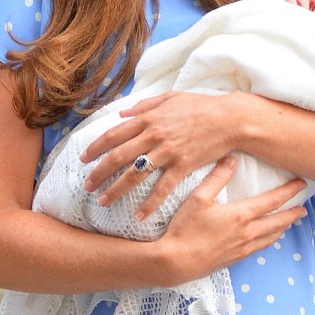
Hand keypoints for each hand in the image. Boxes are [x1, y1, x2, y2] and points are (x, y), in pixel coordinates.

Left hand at [82, 90, 236, 219]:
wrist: (230, 118)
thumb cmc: (203, 106)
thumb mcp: (172, 97)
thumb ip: (145, 105)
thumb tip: (122, 113)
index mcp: (150, 118)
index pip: (114, 134)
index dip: (95, 147)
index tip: (83, 159)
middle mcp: (154, 135)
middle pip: (118, 157)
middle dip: (98, 173)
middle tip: (86, 186)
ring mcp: (168, 152)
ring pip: (134, 174)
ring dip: (116, 190)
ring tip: (103, 202)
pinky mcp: (183, 166)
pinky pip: (162, 189)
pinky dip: (149, 204)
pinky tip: (138, 216)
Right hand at [159, 157, 309, 283]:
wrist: (174, 263)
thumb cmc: (184, 229)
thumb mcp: (198, 198)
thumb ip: (217, 178)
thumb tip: (231, 159)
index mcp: (241, 215)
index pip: (273, 201)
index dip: (290, 191)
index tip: (302, 184)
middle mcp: (247, 233)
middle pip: (278, 221)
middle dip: (293, 214)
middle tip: (304, 209)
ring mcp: (242, 248)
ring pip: (270, 237)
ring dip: (282, 228)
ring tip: (289, 222)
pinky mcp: (234, 259)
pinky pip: (259, 248)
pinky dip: (268, 240)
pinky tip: (267, 239)